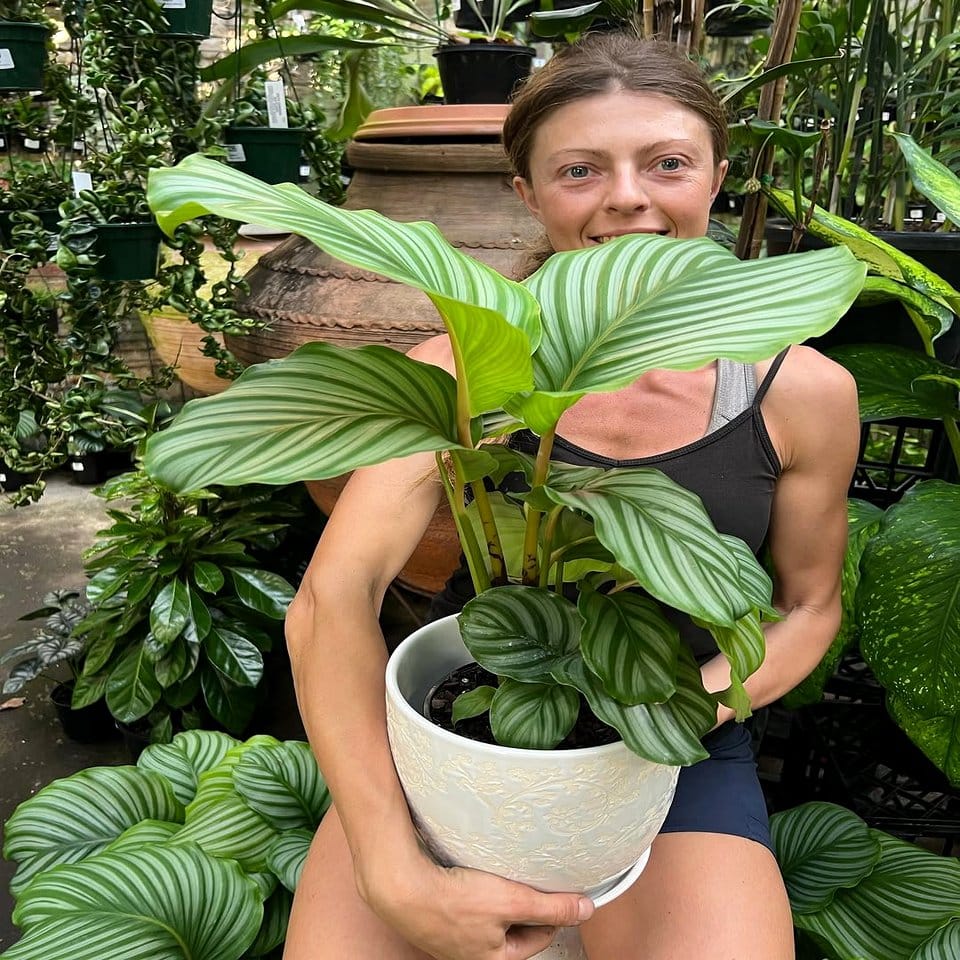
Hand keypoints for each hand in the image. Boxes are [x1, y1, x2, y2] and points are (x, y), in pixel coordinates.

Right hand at [361, 850, 594, 959]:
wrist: (401, 888)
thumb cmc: (453, 902)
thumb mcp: (512, 902)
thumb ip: (551, 907)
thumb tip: (586, 909)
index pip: (539, 938)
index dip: (552, 912)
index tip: (557, 890)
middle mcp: (473, 956)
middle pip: (514, 928)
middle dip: (523, 903)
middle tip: (528, 879)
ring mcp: (453, 939)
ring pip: (491, 915)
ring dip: (498, 895)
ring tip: (501, 874)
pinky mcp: (438, 918)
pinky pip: (468, 905)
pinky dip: (476, 890)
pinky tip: (473, 873)